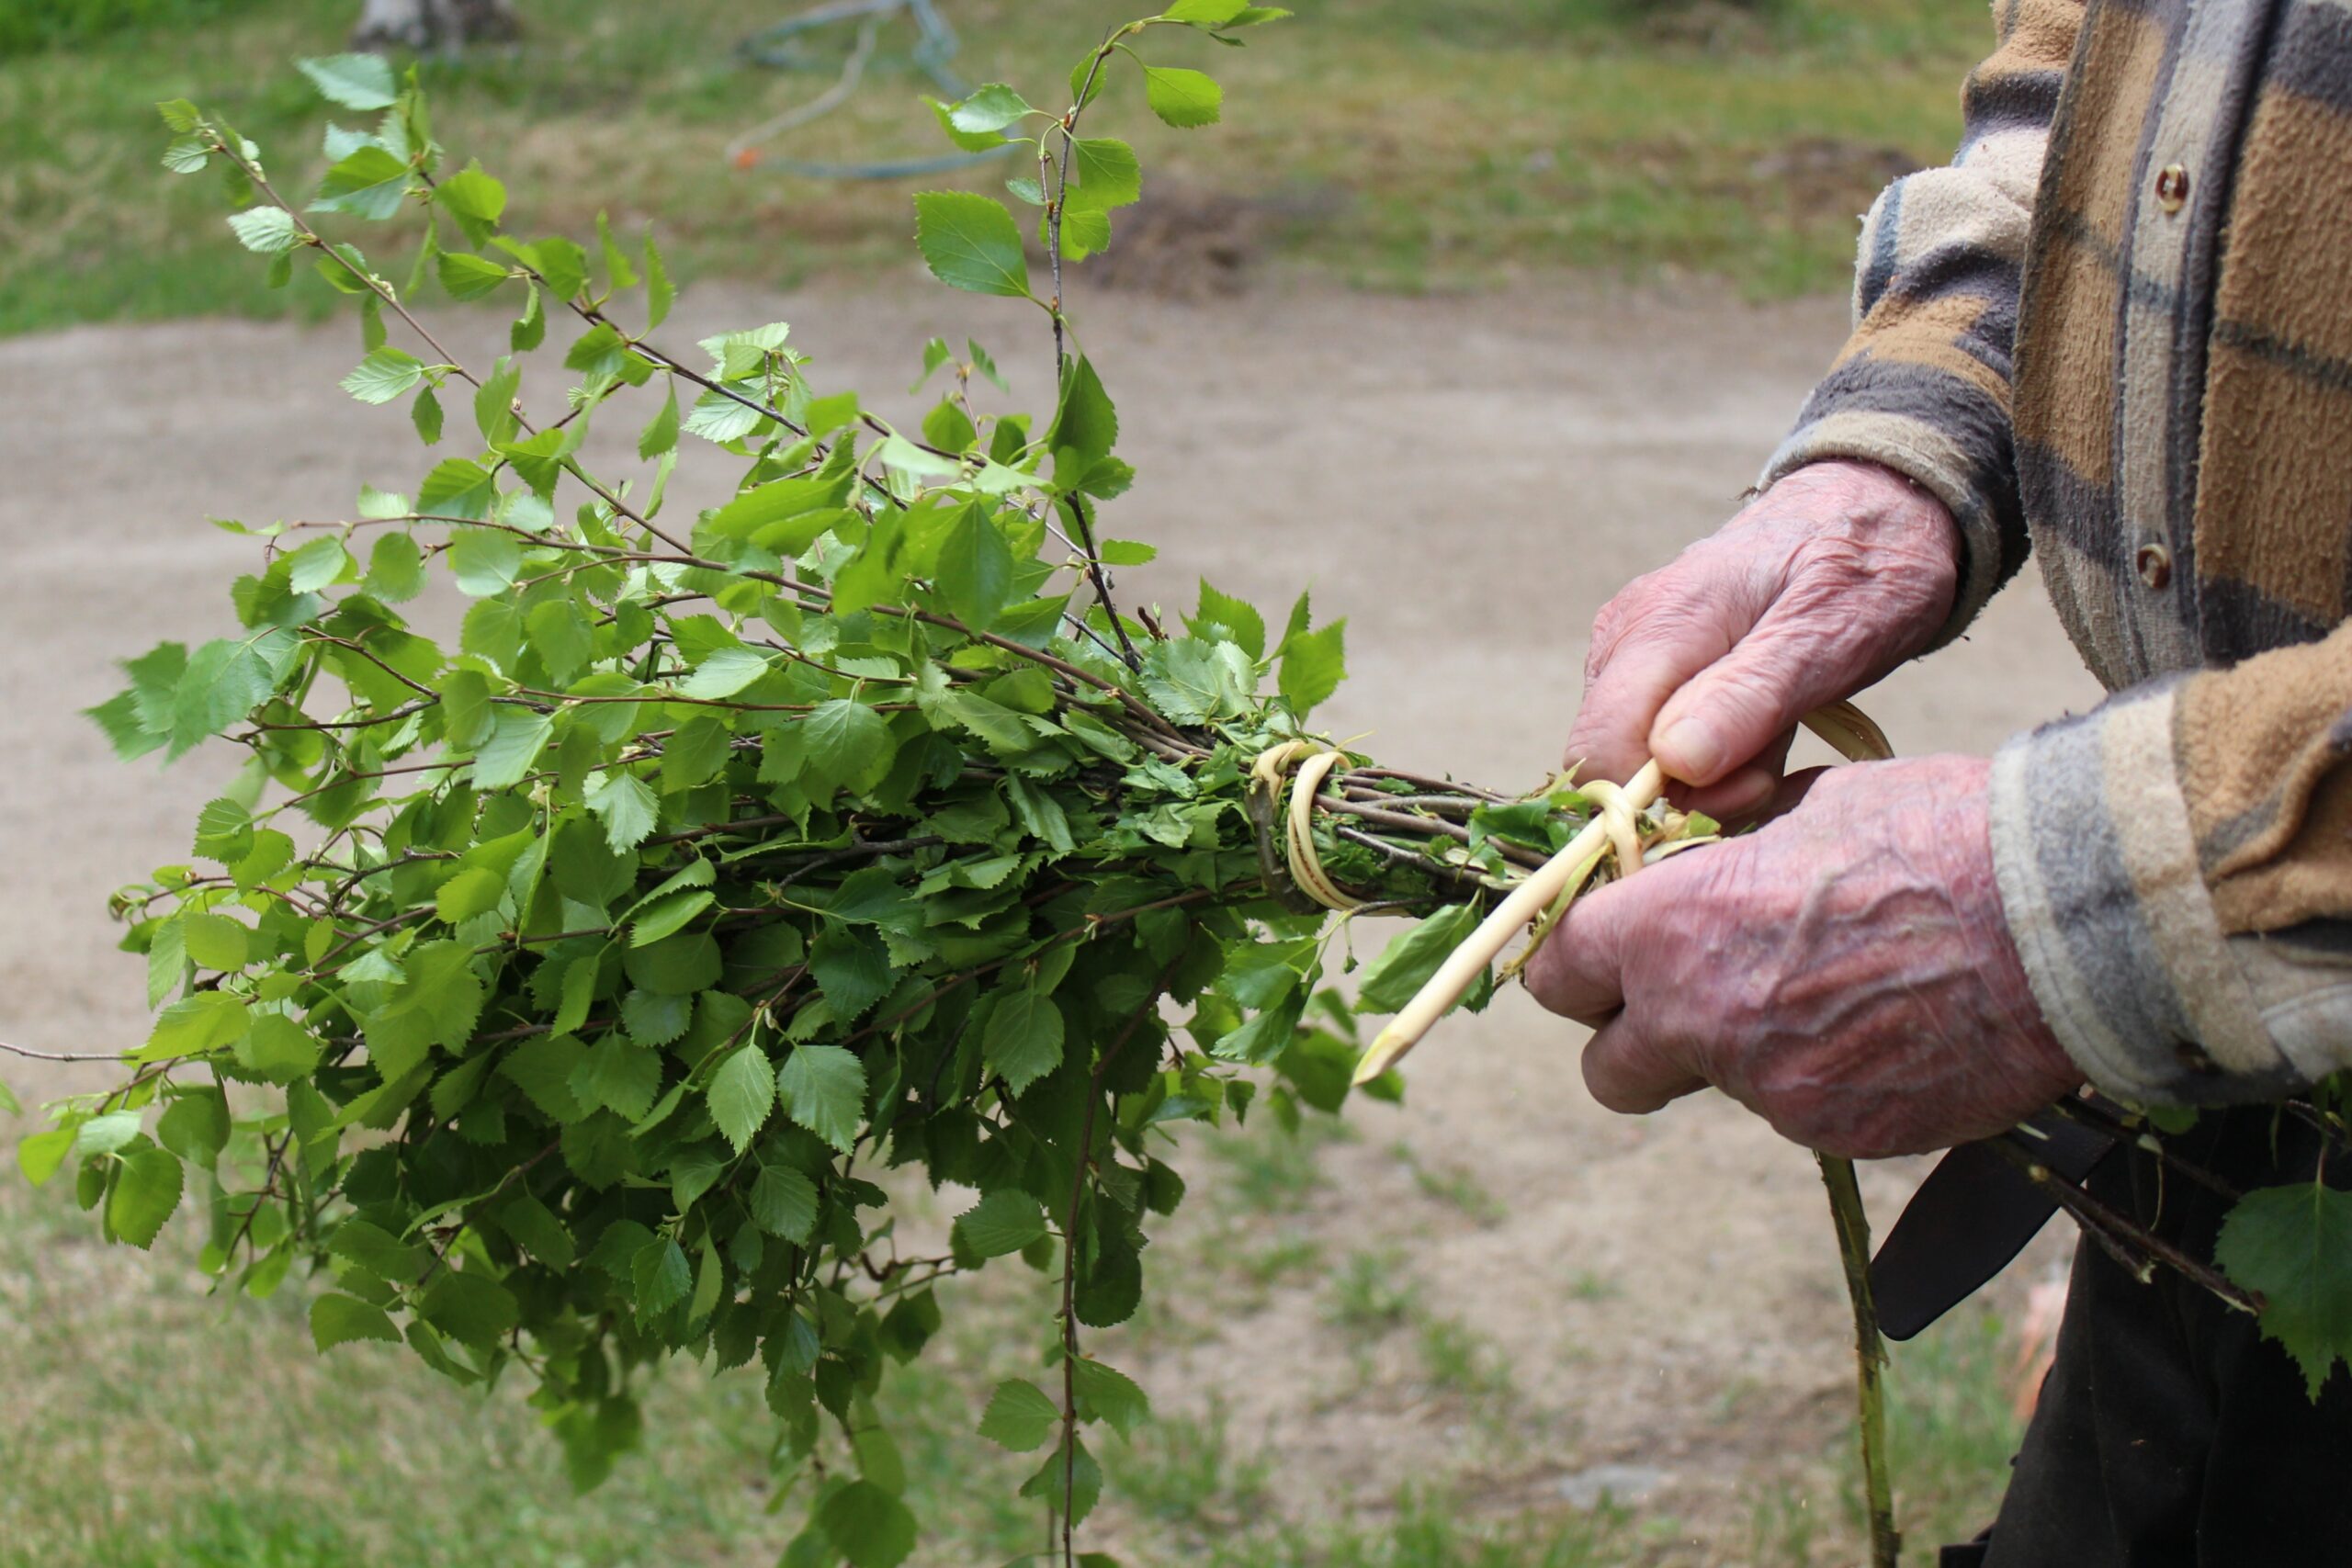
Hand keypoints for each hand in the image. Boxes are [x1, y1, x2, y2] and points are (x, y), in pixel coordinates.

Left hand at [1522, 757, 2079, 1158]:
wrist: (2064, 924)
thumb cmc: (1936, 835)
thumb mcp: (1806, 809)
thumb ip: (1723, 856)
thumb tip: (1693, 863)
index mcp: (1674, 928)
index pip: (1557, 970)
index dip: (1576, 963)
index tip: (1602, 951)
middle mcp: (1703, 1022)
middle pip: (1607, 1070)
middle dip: (1630, 1039)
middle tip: (1683, 998)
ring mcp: (1773, 1093)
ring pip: (1714, 1087)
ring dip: (1741, 1051)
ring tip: (1829, 990)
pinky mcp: (1843, 1135)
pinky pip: (1800, 1111)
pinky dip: (1823, 1078)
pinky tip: (1888, 1025)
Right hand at [1565, 459, 1961, 819]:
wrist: (1872, 508)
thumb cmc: (1863, 567)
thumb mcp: (1830, 633)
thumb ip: (1750, 696)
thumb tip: (1675, 761)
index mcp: (1659, 626)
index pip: (1599, 751)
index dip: (1664, 796)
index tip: (1751, 782)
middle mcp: (1623, 639)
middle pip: (1614, 764)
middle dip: (1696, 789)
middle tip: (1778, 755)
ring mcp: (1629, 651)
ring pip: (1637, 761)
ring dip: (1712, 774)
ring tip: (1778, 723)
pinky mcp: (1646, 667)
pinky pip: (1656, 743)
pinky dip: (1712, 756)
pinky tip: (1760, 720)